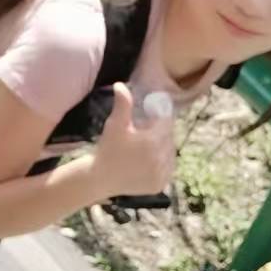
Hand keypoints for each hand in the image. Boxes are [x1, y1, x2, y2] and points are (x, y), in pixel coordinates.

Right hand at [93, 83, 175, 198]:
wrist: (101, 178)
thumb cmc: (108, 149)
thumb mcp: (115, 125)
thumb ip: (123, 104)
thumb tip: (120, 85)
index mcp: (154, 142)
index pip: (166, 122)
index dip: (159, 116)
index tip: (150, 115)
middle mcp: (162, 159)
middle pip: (168, 137)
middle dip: (160, 131)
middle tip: (146, 130)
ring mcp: (162, 174)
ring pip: (169, 153)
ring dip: (162, 147)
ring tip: (146, 145)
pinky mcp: (160, 185)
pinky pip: (167, 168)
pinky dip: (161, 163)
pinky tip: (149, 159)